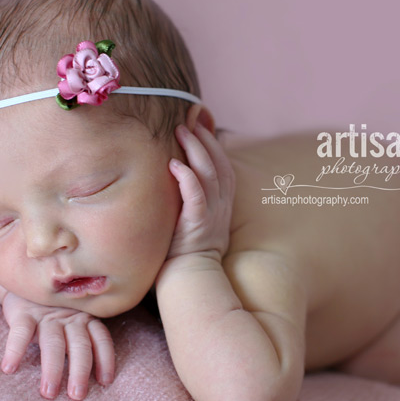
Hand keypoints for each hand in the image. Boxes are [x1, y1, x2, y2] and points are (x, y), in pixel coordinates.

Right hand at [0, 292, 114, 400]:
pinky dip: (15, 350)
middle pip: (80, 345)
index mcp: (86, 320)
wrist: (25, 283)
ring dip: (52, 369)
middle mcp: (70, 317)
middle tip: (77, 396)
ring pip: (54, 343)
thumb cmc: (54, 311)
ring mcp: (47, 315)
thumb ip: (82, 341)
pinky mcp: (23, 313)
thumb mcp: (73, 321)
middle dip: (80, 371)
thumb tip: (95, 380)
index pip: (101, 339)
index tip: (105, 382)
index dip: (105, 359)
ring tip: (48, 392)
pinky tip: (9, 368)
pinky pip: (21, 332)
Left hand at [167, 124, 235, 261]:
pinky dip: (187, 178)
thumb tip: (181, 177)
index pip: (224, 167)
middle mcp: (221, 207)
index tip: (202, 127)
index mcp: (223, 205)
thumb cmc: (186, 250)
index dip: (215, 145)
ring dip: (195, 150)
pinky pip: (196, 196)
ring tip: (181, 131)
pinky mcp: (197, 224)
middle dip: (205, 140)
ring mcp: (211, 215)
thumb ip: (195, 199)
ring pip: (209, 174)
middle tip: (189, 122)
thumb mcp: (198, 221)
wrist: (190, 278)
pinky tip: (175, 164)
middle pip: (218, 165)